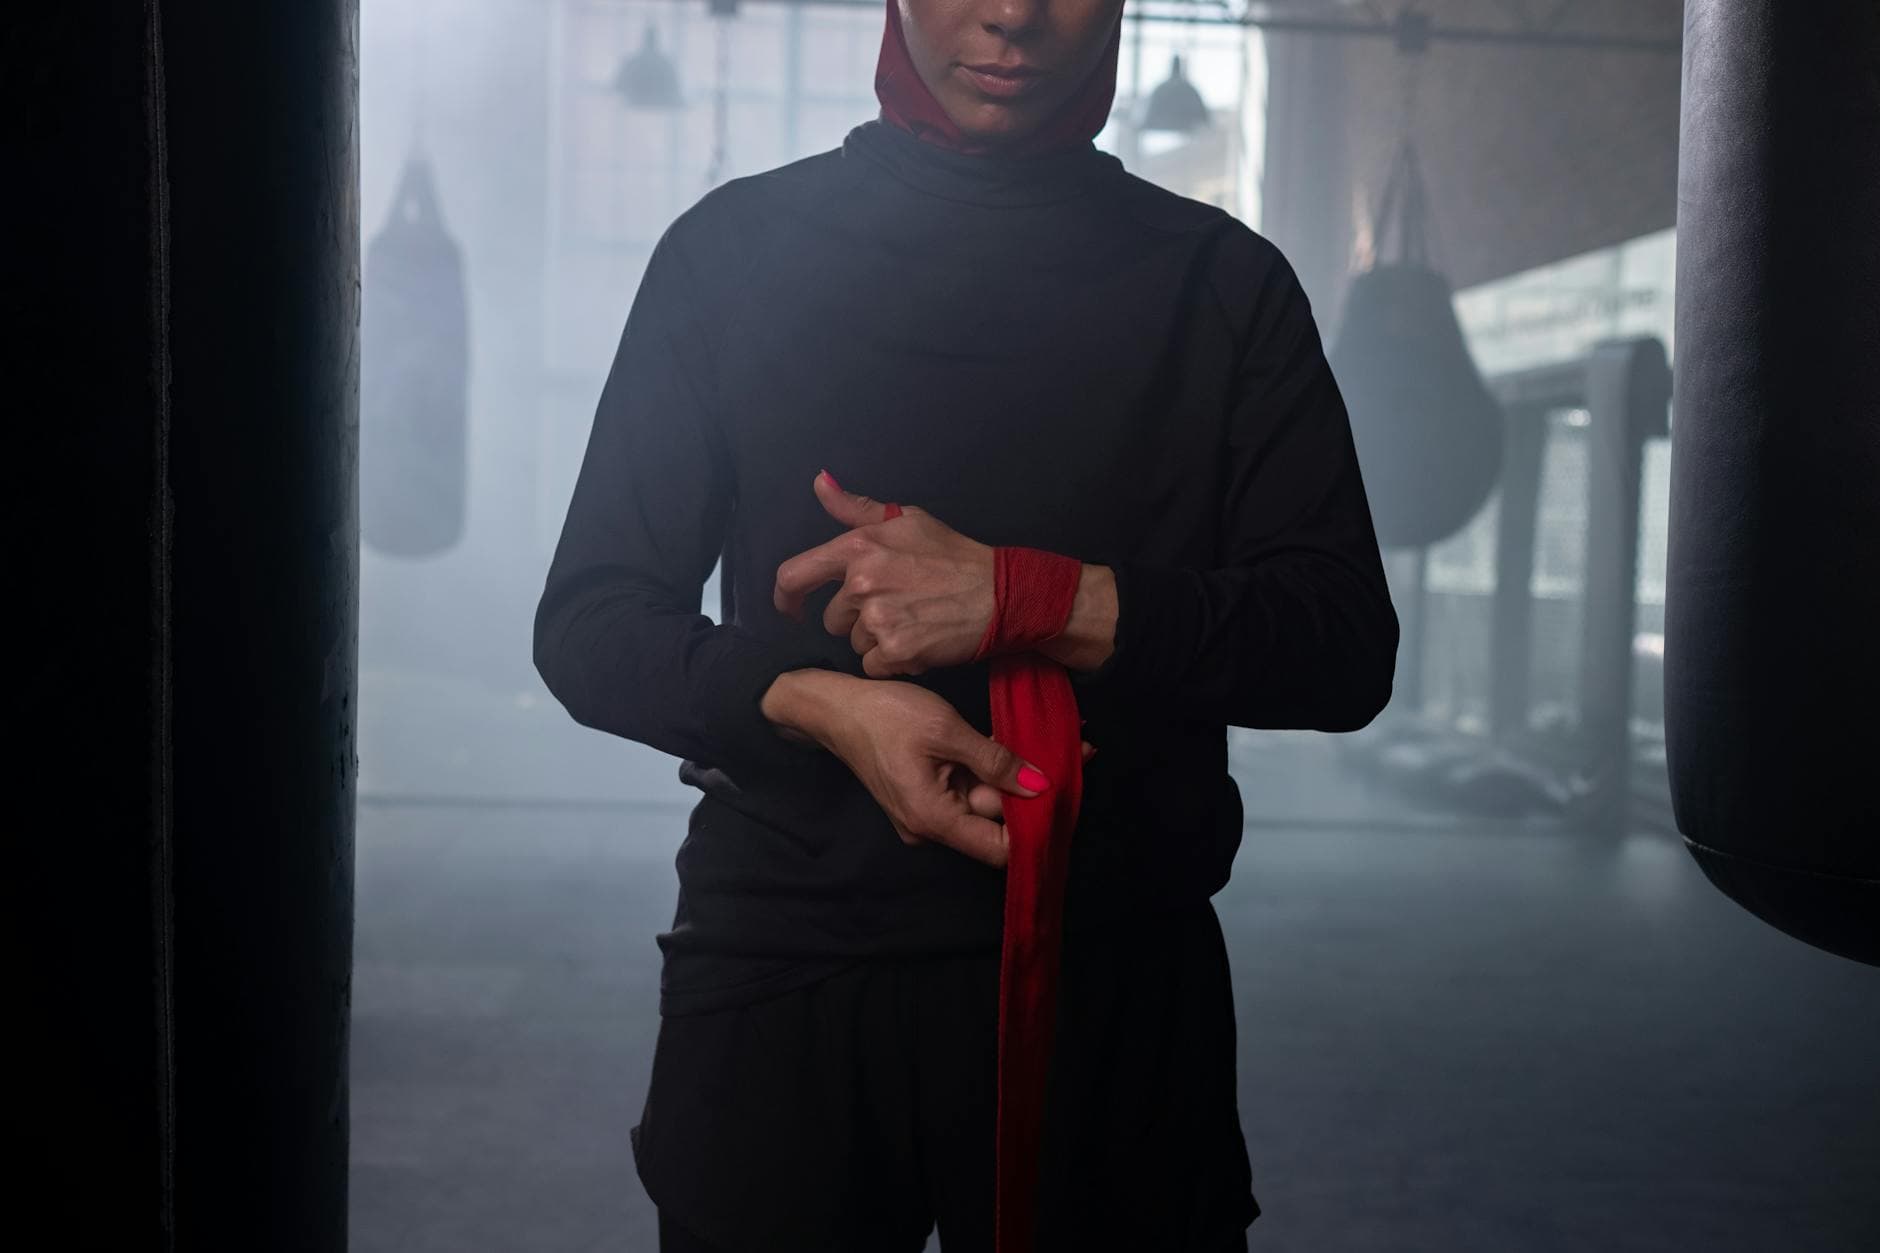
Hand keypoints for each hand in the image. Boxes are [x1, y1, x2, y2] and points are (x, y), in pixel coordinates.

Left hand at [773, 470, 995, 678]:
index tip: (791, 609)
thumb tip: (820, 482)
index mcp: (859, 547)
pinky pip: (873, 666)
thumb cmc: (954, 555)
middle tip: (897, 606)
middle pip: (832, 618)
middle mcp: (861, 583)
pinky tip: (918, 642)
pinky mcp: (895, 651)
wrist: (999, 594)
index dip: (786, 597)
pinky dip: (892, 662)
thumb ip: (855, 508)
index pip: (795, 575)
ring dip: (877, 640)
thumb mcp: (906, 519)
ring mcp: (877, 619)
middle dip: (856, 618)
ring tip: (912, 621)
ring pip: (854, 643)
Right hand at [800, 675, 1093, 867]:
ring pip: (984, 802)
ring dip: (1016, 776)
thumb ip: (994, 761)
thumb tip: (1041, 786)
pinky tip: (1018, 745)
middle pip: (995, 821)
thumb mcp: (946, 731)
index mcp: (934, 819)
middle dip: (1033, 789)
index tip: (1069, 792)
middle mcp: (930, 828)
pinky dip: (992, 771)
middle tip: (1079, 751)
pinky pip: (968, 790)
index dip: (1036, 826)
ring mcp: (927, 813)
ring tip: (1059, 742)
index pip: (999, 848)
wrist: (836, 707)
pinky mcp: (926, 796)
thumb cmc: (885, 715)